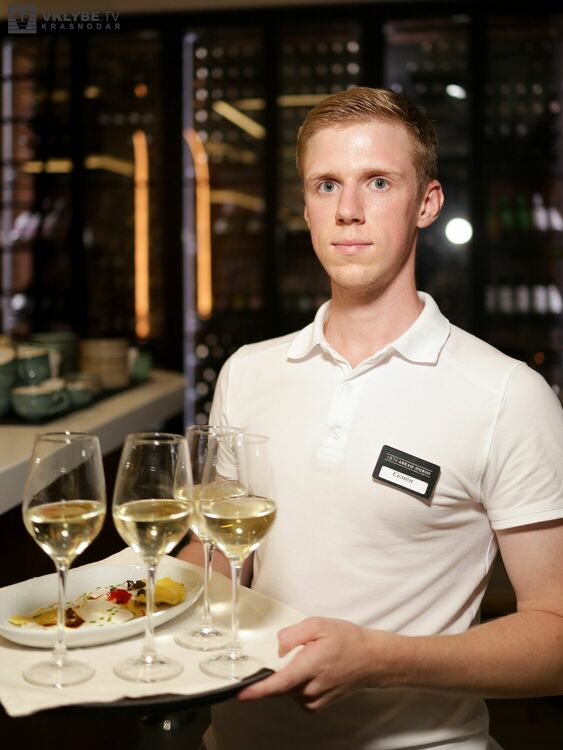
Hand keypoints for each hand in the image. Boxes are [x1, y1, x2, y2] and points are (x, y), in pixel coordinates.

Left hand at [237, 617, 394, 710]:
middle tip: (291, 652)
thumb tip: (278, 647)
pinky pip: (294, 694)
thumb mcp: (319, 625)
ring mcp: (314, 699)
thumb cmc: (347, 640)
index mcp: (311, 666)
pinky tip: (309, 669)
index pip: (279, 683)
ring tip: (308, 658)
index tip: (241, 694)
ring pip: (286, 690)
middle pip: (278, 685)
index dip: (258, 690)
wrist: (371, 660)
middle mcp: (311, 688)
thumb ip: (294, 634)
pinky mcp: (315, 705)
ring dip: (287, 675)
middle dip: (273, 671)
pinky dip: (295, 682)